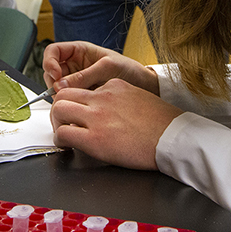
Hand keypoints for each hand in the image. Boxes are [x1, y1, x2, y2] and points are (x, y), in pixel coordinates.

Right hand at [43, 41, 158, 94]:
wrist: (143, 86)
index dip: (50, 62)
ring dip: (60, 94)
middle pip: (51, 72)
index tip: (56, 74)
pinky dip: (68, 104)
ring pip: (56, 88)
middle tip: (61, 92)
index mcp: (79, 51)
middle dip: (53, 81)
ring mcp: (77, 81)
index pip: (53, 51)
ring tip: (73, 100)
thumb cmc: (129, 69)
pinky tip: (77, 107)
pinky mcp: (81, 96)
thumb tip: (61, 84)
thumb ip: (85, 75)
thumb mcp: (108, 67)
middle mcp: (75, 65)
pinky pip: (68, 99)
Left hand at [50, 79, 182, 169]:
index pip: (83, 88)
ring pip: (59, 109)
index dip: (77, 102)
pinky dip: (60, 139)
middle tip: (64, 122)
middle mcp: (102, 97)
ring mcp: (97, 116)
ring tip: (64, 133)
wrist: (173, 138)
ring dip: (57, 122)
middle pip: (64, 94)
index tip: (79, 113)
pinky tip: (67, 145)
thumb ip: (119, 99)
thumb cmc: (162, 123)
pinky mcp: (94, 138)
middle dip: (60, 108)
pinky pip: (63, 133)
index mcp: (113, 86)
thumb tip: (108, 110)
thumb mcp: (138, 98)